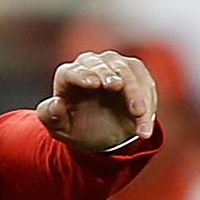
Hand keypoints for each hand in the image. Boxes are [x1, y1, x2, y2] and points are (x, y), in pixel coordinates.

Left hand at [38, 51, 157, 153]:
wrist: (100, 134)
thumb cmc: (76, 127)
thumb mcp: (60, 128)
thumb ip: (51, 117)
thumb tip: (55, 103)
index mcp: (68, 76)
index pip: (73, 71)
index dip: (82, 75)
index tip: (93, 83)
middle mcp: (92, 65)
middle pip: (102, 65)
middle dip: (110, 75)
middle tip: (117, 86)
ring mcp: (115, 67)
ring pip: (128, 71)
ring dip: (135, 91)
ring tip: (139, 112)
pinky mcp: (135, 73)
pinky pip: (145, 83)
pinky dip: (148, 104)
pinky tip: (144, 126)